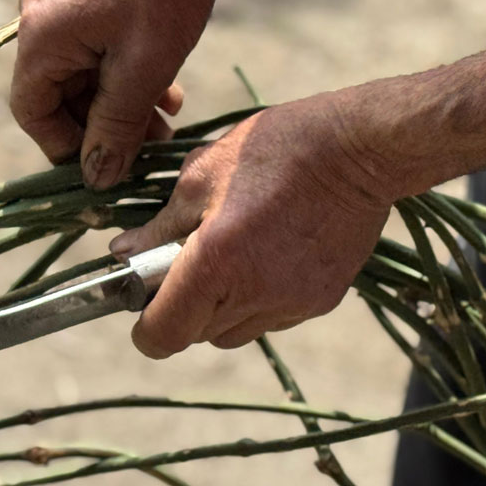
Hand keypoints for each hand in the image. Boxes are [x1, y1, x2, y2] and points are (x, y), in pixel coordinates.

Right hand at [10, 0, 224, 188]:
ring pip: (84, 74)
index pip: (31, 111)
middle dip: (103, 127)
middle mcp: (40, 18)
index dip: (64, 147)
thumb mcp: (145, 69)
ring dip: (121, 104)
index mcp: (42, 36)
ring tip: (164, 124)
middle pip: (59, 94)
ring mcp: (61, 2)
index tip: (104, 167)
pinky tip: (167, 90)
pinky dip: (126, 74)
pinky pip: (97, 48)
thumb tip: (97, 178)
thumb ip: (116, 127)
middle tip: (148, 149)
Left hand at [108, 91, 393, 357]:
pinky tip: (271, 252)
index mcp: (215, 262)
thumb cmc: (275, 150)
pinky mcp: (321, 302)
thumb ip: (161, 226)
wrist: (360, 150)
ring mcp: (291, 304)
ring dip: (223, 307)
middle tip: (192, 260)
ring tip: (235, 253)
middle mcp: (253, 295)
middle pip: (198, 334)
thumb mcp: (202, 175)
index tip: (146, 302)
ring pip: (236, 331)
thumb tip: (125, 255)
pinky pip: (274, 317)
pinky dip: (260, 298)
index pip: (164, 335)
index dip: (147, 327)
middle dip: (185, 307)